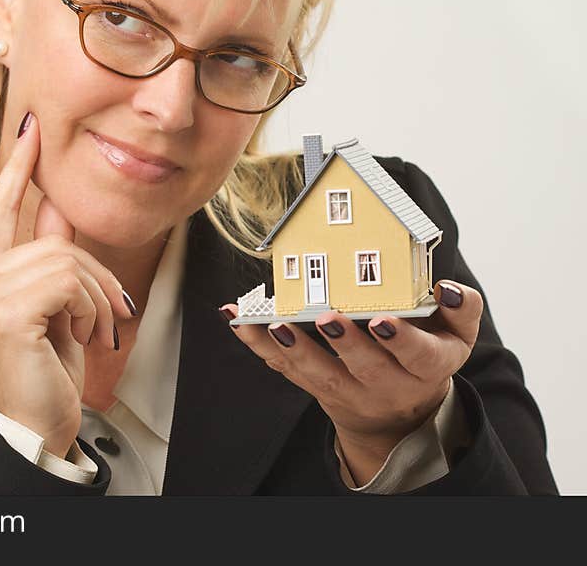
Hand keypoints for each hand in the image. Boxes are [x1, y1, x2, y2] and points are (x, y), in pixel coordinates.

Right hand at [0, 111, 135, 457]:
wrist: (37, 424)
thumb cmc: (43, 367)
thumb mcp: (53, 305)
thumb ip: (48, 253)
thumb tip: (55, 204)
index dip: (16, 168)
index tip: (29, 130)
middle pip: (54, 239)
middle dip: (96, 276)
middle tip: (113, 310)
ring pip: (66, 260)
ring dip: (97, 298)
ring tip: (96, 330)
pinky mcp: (3, 311)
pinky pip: (68, 282)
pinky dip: (90, 309)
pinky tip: (83, 337)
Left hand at [222, 281, 481, 482]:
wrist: (399, 413)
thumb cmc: (426, 356)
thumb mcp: (457, 337)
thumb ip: (463, 309)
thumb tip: (448, 287)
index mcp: (425, 367)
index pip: (416, 356)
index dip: (400, 340)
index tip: (382, 320)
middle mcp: (386, 385)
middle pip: (365, 368)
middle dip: (345, 343)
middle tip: (326, 318)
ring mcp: (348, 391)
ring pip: (319, 375)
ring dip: (293, 350)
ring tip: (273, 324)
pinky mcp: (316, 388)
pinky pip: (285, 370)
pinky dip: (258, 346)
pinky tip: (237, 321)